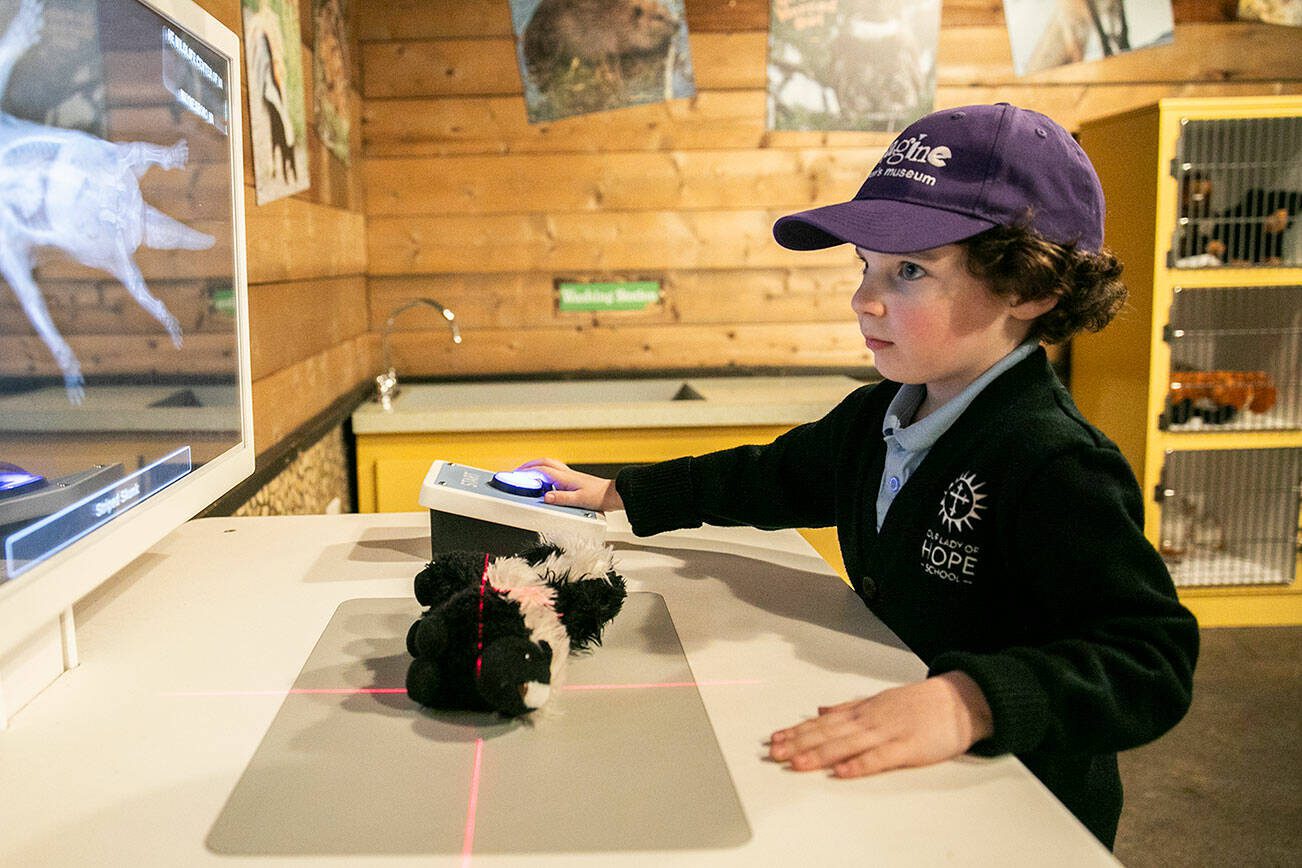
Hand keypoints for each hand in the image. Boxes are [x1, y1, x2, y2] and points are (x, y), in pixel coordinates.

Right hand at [516, 458, 623, 511]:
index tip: (516, 475)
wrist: (613, 494)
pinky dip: (547, 472)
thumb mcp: (578, 500)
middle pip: (545, 462)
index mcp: (565, 477)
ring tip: (529, 472)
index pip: (542, 470)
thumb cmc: (599, 496)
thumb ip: (561, 498)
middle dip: (530, 464)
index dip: (528, 471)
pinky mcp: (574, 479)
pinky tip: (546, 480)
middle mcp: (567, 474)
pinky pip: (556, 471)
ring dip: (538, 466)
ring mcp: (571, 475)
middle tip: (519, 470)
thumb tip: (545, 497)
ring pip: (550, 465)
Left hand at [767, 671, 993, 777]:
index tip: (775, 739)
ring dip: (820, 754)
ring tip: (797, 764)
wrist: (959, 700)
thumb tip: (819, 710)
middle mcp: (869, 720)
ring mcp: (888, 732)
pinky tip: (840, 772)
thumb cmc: (920, 703)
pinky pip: (879, 758)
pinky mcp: (908, 747)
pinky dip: (859, 765)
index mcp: (862, 710)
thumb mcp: (879, 700)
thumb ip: (848, 707)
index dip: (798, 731)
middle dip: (800, 743)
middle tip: (775, 753)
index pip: (823, 722)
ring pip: (847, 744)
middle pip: (829, 733)